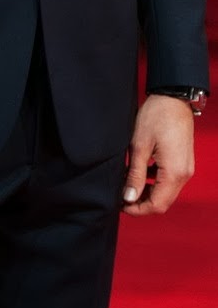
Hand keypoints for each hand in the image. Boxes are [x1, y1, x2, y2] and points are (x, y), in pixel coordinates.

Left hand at [122, 94, 194, 215]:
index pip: (157, 205)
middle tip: (122, 196)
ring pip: (166, 192)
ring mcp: (185, 168)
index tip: (120, 204)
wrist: (173, 97)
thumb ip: (135, 174)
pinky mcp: (183, 161)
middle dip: (142, 203)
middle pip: (163, 202)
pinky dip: (154, 182)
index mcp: (174, 173)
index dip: (138, 209)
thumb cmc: (156, 117)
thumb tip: (128, 197)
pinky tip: (140, 173)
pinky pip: (169, 180)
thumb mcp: (139, 146)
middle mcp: (184, 174)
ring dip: (148, 193)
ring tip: (128, 183)